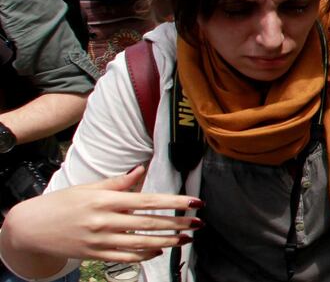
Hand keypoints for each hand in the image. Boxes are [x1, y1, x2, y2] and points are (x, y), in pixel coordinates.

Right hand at [0, 166, 201, 264]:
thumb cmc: (63, 203)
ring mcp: (101, 240)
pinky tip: (160, 250)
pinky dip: (146, 254)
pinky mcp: (97, 255)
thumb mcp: (90, 187)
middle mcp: (106, 221)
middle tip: (198, 223)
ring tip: (186, 239)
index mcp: (107, 200)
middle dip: (177, 224)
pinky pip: (127, 257)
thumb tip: (140, 170)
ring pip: (142, 243)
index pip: (148, 201)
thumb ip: (118, 182)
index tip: (194, 203)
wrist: (33, 228)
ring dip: (168, 241)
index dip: (174, 203)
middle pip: (150, 223)